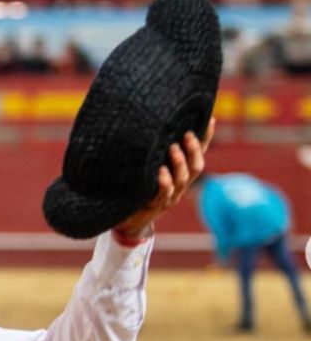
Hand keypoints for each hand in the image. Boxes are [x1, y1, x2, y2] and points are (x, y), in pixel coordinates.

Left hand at [114, 119, 214, 238]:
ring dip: (179, 163)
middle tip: (186, 135)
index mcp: (180, 174)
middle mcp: (179, 185)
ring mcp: (169, 196)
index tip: (210, 119)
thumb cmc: (139, 189)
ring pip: (182, 179)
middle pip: (196, 166)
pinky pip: (163, 194)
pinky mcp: (155, 205)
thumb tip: (152, 122)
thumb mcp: (149, 168)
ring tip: (173, 148)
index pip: (198, 154)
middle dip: (194, 150)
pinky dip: (164, 182)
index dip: (205, 138)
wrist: (129, 220)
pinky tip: (161, 172)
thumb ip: (154, 151)